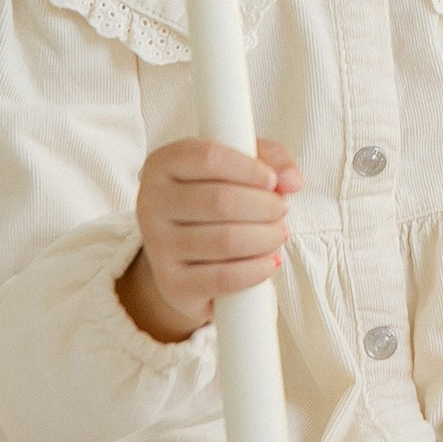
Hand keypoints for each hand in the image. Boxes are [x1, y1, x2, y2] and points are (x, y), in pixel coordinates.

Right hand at [121, 138, 299, 342]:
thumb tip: (292, 180)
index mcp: (163, 164)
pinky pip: (223, 277)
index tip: (272, 180)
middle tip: (281, 211)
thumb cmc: (216, 197)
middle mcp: (150, 203)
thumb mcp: (240, 166)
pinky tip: (270, 261)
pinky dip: (257, 269)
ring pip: (224, 240)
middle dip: (264, 206)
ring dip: (266, 237)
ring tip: (278, 234)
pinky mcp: (171, 283)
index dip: (249, 168)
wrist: (187, 255)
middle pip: (219, 200)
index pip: (208, 158)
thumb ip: (271, 159)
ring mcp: (157, 246)